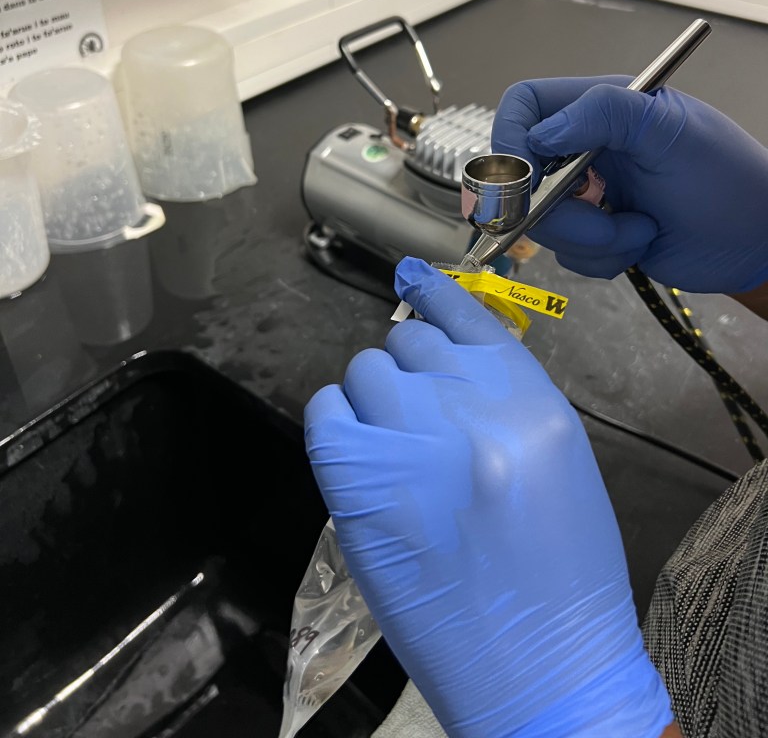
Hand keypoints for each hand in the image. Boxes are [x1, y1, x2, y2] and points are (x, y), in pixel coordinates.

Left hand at [305, 258, 671, 737]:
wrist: (542, 668)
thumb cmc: (564, 572)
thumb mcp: (556, 460)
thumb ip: (503, 398)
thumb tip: (447, 360)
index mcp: (529, 400)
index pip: (466, 315)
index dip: (433, 294)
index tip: (410, 277)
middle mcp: (468, 408)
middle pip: (409, 341)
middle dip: (409, 367)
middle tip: (416, 414)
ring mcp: (408, 445)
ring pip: (364, 370)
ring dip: (374, 397)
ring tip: (392, 444)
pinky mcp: (356, 488)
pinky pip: (325, 411)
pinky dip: (337, 422)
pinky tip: (357, 452)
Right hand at [491, 76, 767, 292]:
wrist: (757, 241)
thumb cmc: (728, 179)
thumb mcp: (671, 132)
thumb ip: (606, 113)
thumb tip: (541, 133)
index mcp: (598, 107)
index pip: (522, 107)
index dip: (511, 140)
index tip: (528, 180)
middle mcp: (584, 145)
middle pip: (522, 176)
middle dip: (560, 212)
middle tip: (603, 221)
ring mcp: (586, 191)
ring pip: (542, 223)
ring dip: (591, 239)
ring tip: (641, 230)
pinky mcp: (593, 232)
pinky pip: (565, 254)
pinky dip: (600, 258)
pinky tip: (640, 242)